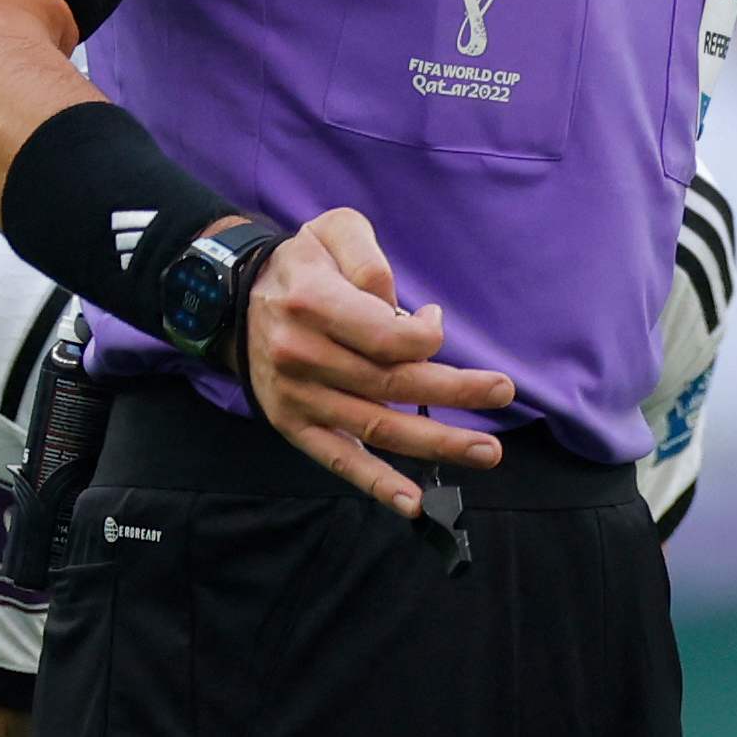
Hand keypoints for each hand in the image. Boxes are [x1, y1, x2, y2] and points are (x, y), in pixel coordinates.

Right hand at [239, 209, 515, 514]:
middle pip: (392, 384)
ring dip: (437, 444)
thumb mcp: (331, 232)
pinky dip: (377, 485)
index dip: (425, 335)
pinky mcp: (295, 426)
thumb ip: (369, 258)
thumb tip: (402, 310)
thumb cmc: (302, 266)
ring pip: (377, 427)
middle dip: (455, 391)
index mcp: (314, 305)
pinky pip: (339, 461)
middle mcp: (303, 355)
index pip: (387, 338)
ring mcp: (299, 397)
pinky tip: (413, 505)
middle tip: (503, 392)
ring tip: (487, 451)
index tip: (435, 322)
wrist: (234, 301)